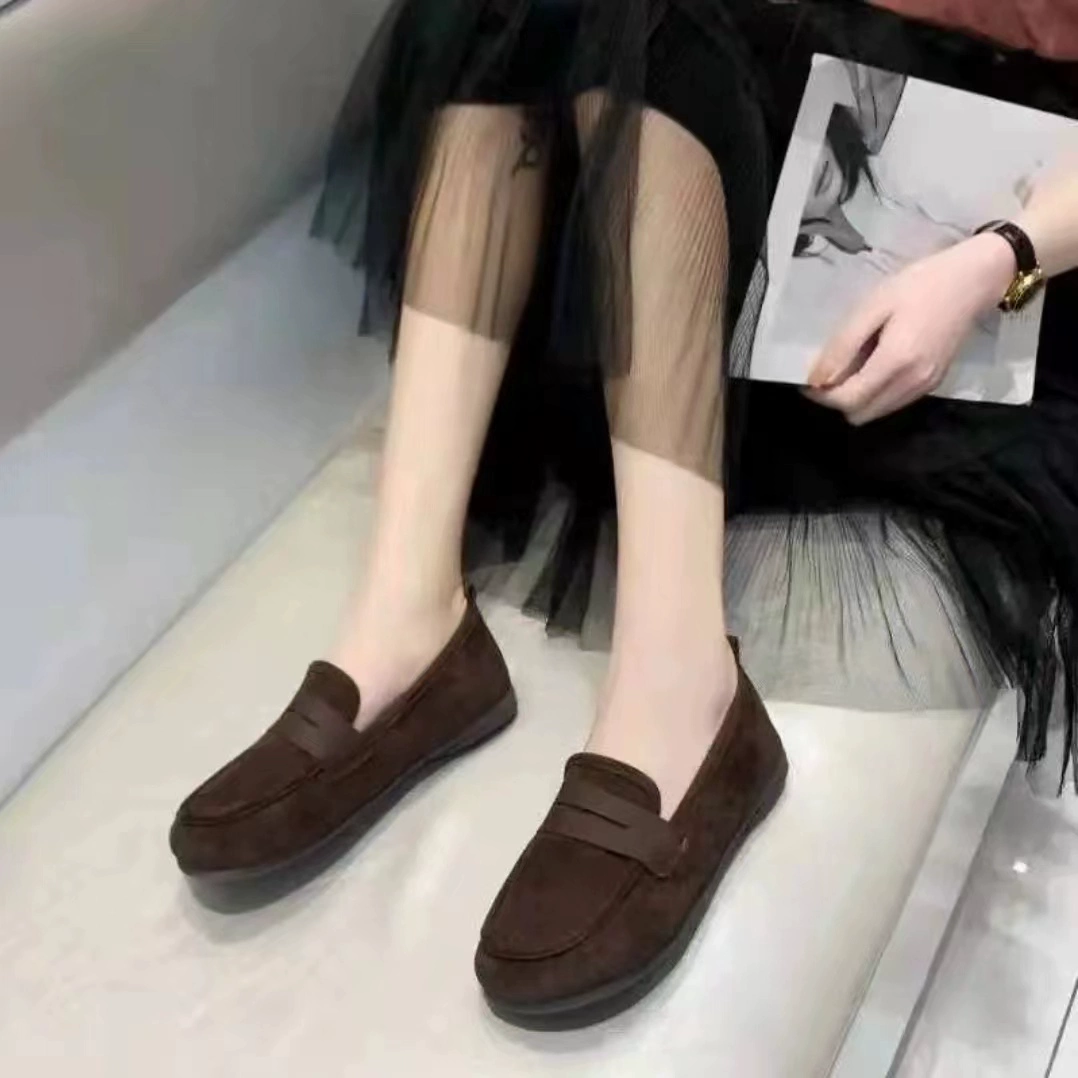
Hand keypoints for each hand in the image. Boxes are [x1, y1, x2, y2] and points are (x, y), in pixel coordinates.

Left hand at [805, 233, 1015, 424]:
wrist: (973, 281)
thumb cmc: (919, 286)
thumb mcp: (873, 307)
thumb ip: (843, 346)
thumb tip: (818, 380)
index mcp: (896, 362)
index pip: (847, 400)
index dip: (821, 395)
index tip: (809, 379)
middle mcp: (912, 383)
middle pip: (859, 414)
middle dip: (838, 400)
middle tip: (831, 371)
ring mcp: (926, 387)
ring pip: (876, 413)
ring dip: (857, 398)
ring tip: (853, 365)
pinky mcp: (933, 384)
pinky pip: (893, 403)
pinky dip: (876, 394)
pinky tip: (874, 366)